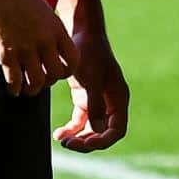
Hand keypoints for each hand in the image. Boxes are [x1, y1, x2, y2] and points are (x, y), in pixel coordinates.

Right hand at [0, 0, 77, 95]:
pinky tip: (12, 88)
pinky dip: (14, 89)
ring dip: (32, 90)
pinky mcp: (5, 53)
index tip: (56, 70)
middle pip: (56, 75)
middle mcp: (44, 41)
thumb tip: (53, 50)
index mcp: (57, 30)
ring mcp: (25, 48)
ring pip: (36, 83)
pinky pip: (14, 81)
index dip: (66, 71)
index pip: (73, 61)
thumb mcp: (45, 12)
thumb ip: (51, 31)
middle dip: (49, 82)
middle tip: (40, 81)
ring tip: (26, 88)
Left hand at [56, 24, 129, 151]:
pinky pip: (80, 122)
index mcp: (119, 98)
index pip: (117, 130)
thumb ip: (95, 105)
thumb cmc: (90, 52)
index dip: (103, 141)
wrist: (81, 33)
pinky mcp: (85, 99)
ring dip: (78, 138)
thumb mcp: (92, 78)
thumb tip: (97, 130)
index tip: (86, 143)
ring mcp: (98, 102)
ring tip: (62, 140)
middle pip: (103, 133)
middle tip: (69, 144)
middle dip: (88, 142)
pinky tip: (59, 133)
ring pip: (91, 130)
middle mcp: (111, 103)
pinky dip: (71, 129)